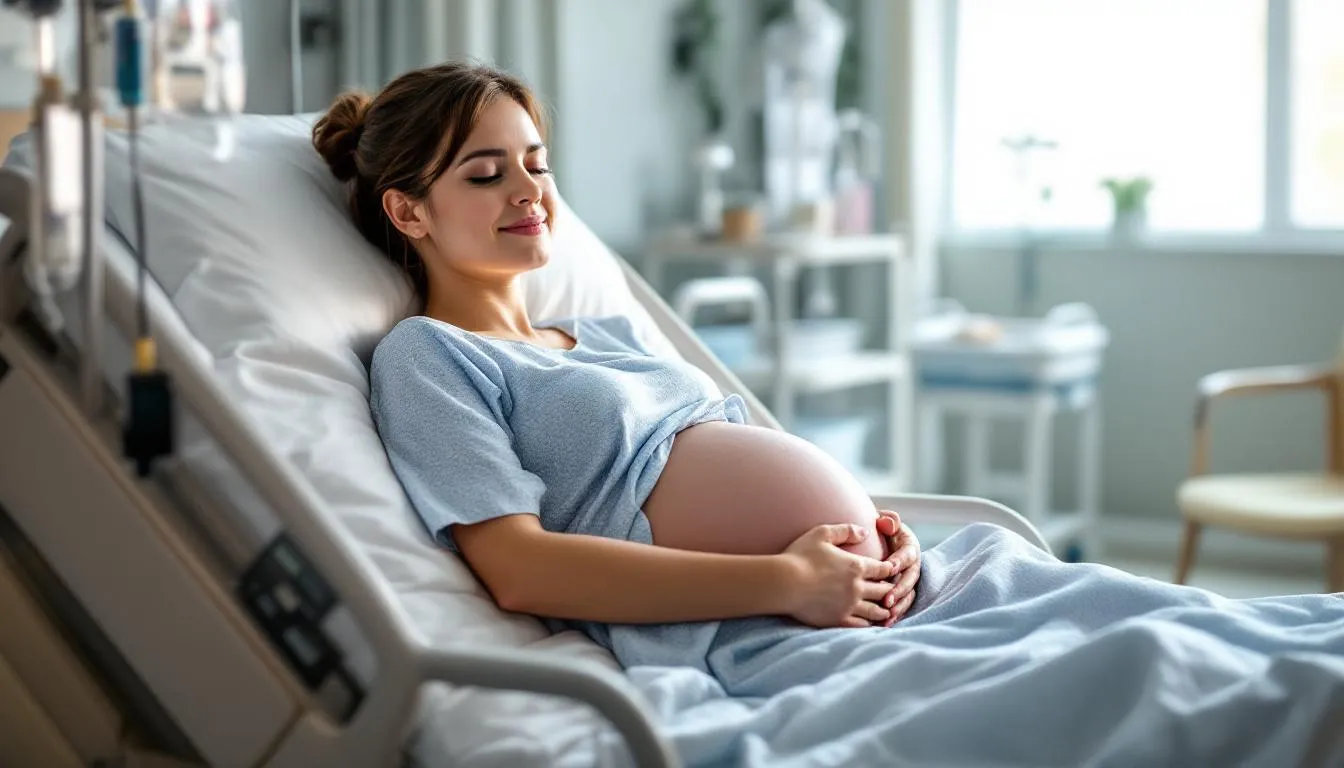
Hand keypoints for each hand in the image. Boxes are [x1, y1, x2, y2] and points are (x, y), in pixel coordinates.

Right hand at [781, 524, 895, 628]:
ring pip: (876, 610)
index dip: (891, 569)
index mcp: (856, 566)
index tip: (892, 570)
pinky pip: (861, 625)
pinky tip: (870, 624)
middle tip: (895, 591)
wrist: (785, 583)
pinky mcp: (838, 619)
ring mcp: (849, 605)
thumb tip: (865, 532)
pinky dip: (869, 624)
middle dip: (891, 590)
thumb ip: (846, 530)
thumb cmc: (800, 556)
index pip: (883, 569)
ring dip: (884, 610)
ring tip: (888, 611)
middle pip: (884, 590)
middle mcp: (857, 587)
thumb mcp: (822, 533)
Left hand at [875, 510, 921, 626]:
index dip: (900, 561)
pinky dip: (894, 614)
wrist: (874, 541)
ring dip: (898, 605)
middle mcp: (911, 565)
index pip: (907, 555)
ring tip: (887, 615)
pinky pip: (900, 605)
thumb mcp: (885, 522)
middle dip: (899, 590)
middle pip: (909, 579)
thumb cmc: (878, 531)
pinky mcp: (901, 593)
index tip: (889, 567)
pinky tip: (885, 623)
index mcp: (909, 547)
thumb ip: (888, 521)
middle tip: (886, 599)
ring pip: (907, 595)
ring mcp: (907, 580)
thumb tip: (888, 522)